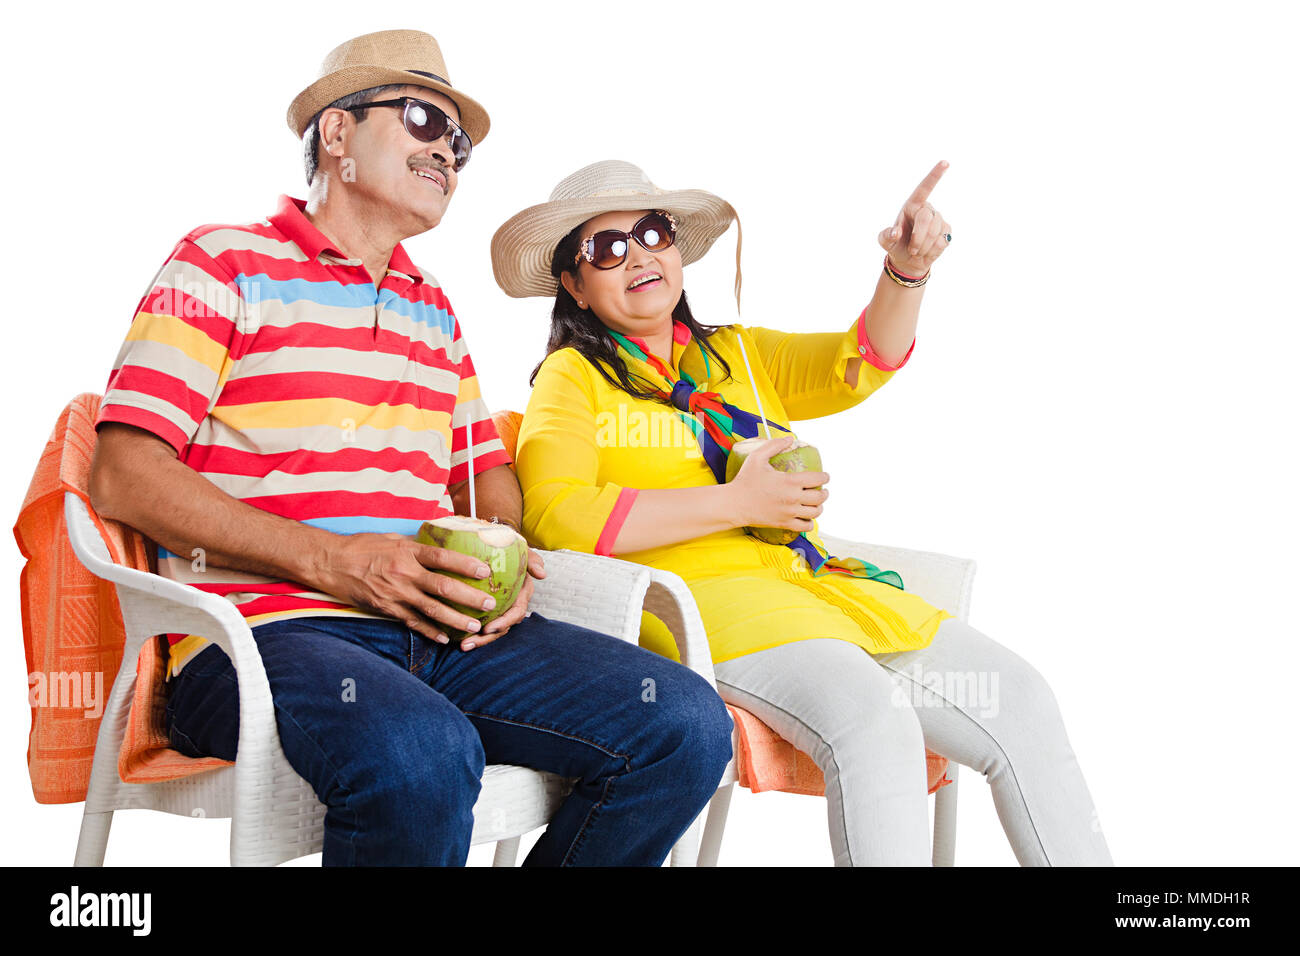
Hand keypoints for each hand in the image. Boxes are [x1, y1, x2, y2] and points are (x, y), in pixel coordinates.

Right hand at [311, 531, 496, 643]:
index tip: (485, 571)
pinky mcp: (386, 609)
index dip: (466, 565)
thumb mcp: (391, 539)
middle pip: (443, 587)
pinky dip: (430, 631)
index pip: (443, 558)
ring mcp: (395, 594)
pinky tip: (445, 638)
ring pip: (431, 610)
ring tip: (474, 626)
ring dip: (455, 619)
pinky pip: (412, 623)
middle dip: (468, 597)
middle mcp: (404, 573)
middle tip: (489, 604)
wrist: (330, 563)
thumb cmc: (361, 547)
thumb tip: (439, 545)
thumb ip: (416, 545)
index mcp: (408, 552)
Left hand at [466, 549, 546, 650]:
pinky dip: (470, 631)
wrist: (496, 542)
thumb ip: (532, 560)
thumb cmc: (510, 548)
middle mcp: (512, 604)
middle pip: (502, 627)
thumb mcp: (522, 550)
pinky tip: (455, 637)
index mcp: (522, 593)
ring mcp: (499, 608)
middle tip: (468, 643)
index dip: (504, 622)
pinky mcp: (487, 608)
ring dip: (478, 640)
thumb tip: (542, 574)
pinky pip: (480, 622)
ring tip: (462, 646)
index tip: (488, 627)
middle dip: (487, 638)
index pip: (517, 612)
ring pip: (491, 629)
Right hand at [729, 436, 829, 533]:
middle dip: (825, 493)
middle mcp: (793, 498)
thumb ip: (774, 445)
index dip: (825, 477)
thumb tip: (790, 439)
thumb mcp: (757, 458)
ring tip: (816, 503)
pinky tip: (807, 517)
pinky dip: (810, 523)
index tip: (825, 476)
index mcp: (790, 481)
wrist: (734, 504)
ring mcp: (790, 513)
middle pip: (820, 497)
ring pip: (816, 512)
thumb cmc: (744, 480)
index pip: (818, 479)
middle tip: (823, 490)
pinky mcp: (784, 524)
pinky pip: (806, 527)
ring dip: (819, 507)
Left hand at [877, 160, 952, 277]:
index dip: (935, 175)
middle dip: (918, 237)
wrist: (908, 260)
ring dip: (923, 247)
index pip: (924, 188)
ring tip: (916, 251)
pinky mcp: (947, 231)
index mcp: (912, 205)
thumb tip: (895, 233)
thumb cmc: (896, 245)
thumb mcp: (885, 241)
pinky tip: (927, 251)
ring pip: (935, 232)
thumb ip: (886, 236)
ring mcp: (939, 220)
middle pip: (927, 218)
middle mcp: (927, 209)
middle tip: (912, 249)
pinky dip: (932, 251)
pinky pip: (942, 241)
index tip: (945, 163)